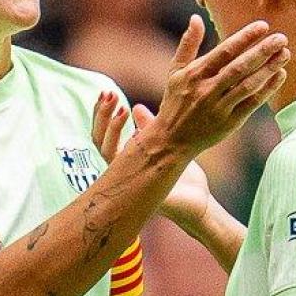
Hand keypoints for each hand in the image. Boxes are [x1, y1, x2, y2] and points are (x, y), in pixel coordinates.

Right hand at [92, 101, 211, 229]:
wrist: (198, 201)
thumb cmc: (183, 175)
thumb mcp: (168, 142)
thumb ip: (150, 127)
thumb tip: (137, 106)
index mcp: (127, 156)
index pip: (103, 134)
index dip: (101, 114)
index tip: (108, 93)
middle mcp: (122, 166)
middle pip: (97, 139)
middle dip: (100, 115)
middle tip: (108, 94)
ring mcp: (126, 176)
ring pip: (104, 149)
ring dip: (108, 125)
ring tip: (120, 106)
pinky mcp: (134, 184)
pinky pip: (119, 164)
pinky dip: (119, 141)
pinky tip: (131, 126)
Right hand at [144, 15, 288, 161]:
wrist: (171, 141)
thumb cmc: (175, 101)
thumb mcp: (175, 71)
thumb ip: (188, 44)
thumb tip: (196, 17)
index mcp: (194, 74)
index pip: (223, 52)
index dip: (244, 38)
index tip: (263, 26)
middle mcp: (207, 90)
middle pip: (239, 68)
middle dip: (262, 51)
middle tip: (281, 38)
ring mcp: (219, 108)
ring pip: (248, 86)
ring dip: (268, 69)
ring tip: (285, 54)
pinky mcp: (230, 123)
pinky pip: (252, 104)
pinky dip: (267, 89)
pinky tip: (279, 75)